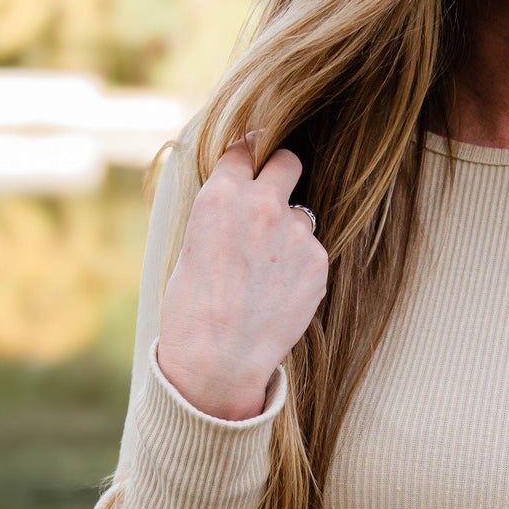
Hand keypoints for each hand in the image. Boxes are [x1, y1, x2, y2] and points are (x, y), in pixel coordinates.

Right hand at [157, 139, 328, 419]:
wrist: (218, 359)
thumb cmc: (191, 309)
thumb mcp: (191, 245)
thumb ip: (222, 214)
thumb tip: (239, 200)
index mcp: (220, 195)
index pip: (244, 149)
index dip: (248, 156)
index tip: (252, 162)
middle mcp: (262, 204)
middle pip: (288, 161)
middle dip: (282, 171)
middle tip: (275, 194)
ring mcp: (294, 232)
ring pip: (302, 215)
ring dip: (289, 233)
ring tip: (267, 272)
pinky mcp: (317, 262)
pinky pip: (312, 252)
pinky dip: (300, 268)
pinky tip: (278, 294)